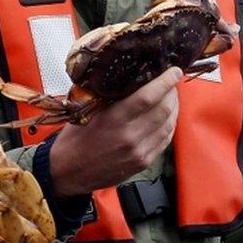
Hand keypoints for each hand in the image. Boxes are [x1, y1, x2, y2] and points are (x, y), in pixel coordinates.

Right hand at [48, 66, 181, 195]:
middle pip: (163, 110)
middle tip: (172, 82)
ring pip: (168, 125)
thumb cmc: (74, 139)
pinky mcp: (143, 162)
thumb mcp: (86, 111)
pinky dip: (169, 126)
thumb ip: (108, 97)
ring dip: (173, 108)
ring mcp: (138, 151)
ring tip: (170, 98)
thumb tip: (128, 78)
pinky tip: (167, 118)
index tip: (173, 71)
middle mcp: (129, 136)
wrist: (68, 171)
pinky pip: (164, 141)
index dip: (165, 82)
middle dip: (172, 92)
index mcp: (113, 120)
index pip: (148, 97)